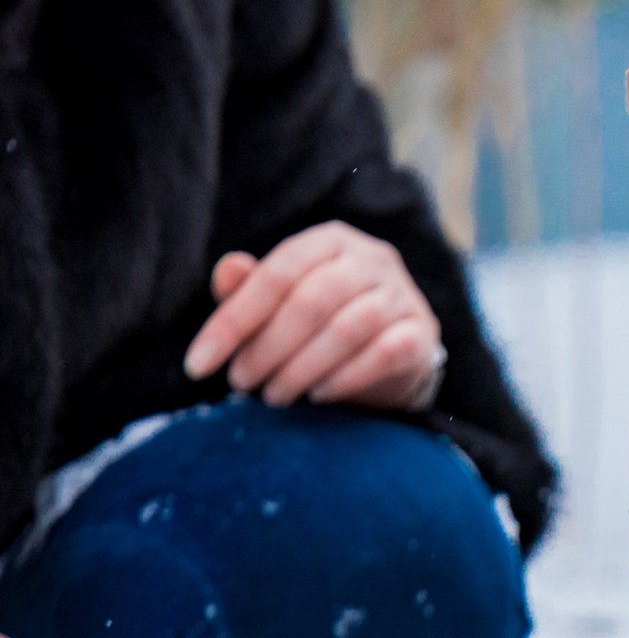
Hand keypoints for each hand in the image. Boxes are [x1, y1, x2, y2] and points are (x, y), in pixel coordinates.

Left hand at [183, 220, 444, 410]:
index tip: (198, 364)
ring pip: (347, 329)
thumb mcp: (281, 302)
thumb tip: (228, 269)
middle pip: (311, 301)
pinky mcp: (422, 332)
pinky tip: (318, 396)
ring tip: (274, 396)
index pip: (275, 275)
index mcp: (329, 241)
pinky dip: (344, 378)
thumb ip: (250, 288)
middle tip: (241, 383)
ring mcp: (403, 294)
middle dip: (267, 348)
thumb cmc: (324, 320)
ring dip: (301, 369)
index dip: (233, 321)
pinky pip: (383, 354)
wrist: (396, 350)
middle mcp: (371, 258)